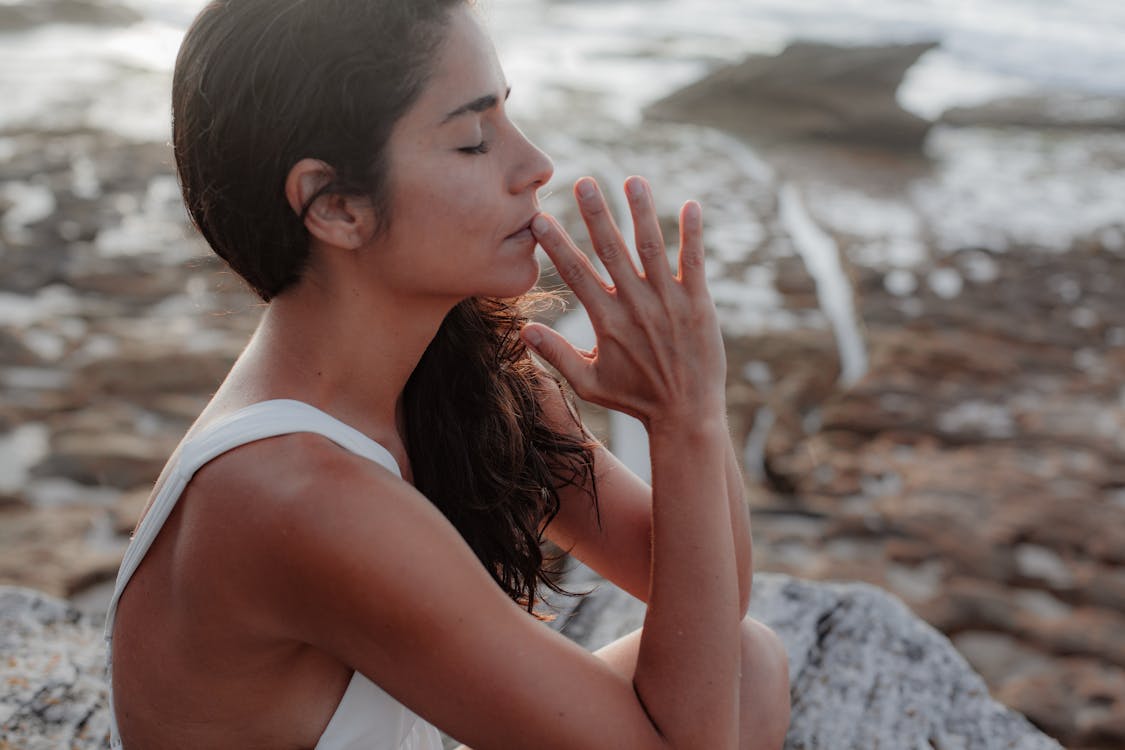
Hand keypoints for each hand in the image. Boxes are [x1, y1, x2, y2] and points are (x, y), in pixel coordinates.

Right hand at [521, 176, 726, 429]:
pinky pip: (694, 262)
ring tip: (632, 181)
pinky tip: (690, 205)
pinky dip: (692, 234)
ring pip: (651, 248)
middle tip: (584, 181)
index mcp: (606, 322)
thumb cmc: (634, 400)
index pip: (576, 273)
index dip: (557, 243)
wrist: (686, 416)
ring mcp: (668, 302)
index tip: (540, 217)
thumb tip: (523, 330)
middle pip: (611, 251)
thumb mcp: (588, 383)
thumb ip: (556, 354)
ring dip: (641, 213)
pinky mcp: (699, 304)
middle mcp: (635, 306)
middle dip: (596, 214)